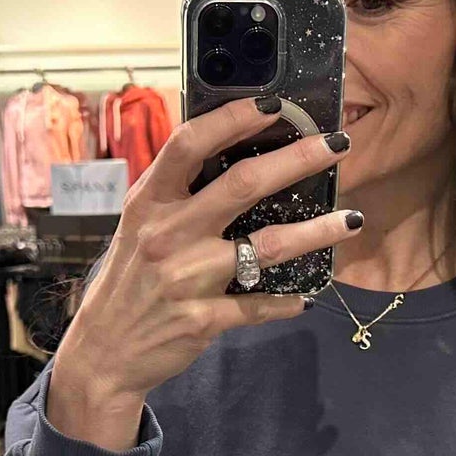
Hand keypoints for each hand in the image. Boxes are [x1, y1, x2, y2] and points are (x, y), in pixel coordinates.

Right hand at [46, 96, 361, 449]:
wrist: (103, 352)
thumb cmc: (128, 280)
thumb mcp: (139, 226)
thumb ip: (177, 194)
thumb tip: (233, 154)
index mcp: (149, 203)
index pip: (190, 144)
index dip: (233, 119)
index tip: (274, 103)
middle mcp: (168, 234)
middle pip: (243, 185)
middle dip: (297, 160)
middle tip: (337, 147)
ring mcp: (187, 278)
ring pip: (268, 246)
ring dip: (317, 232)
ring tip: (352, 220)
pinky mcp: (203, 319)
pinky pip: (260, 305)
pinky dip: (287, 301)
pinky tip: (305, 295)